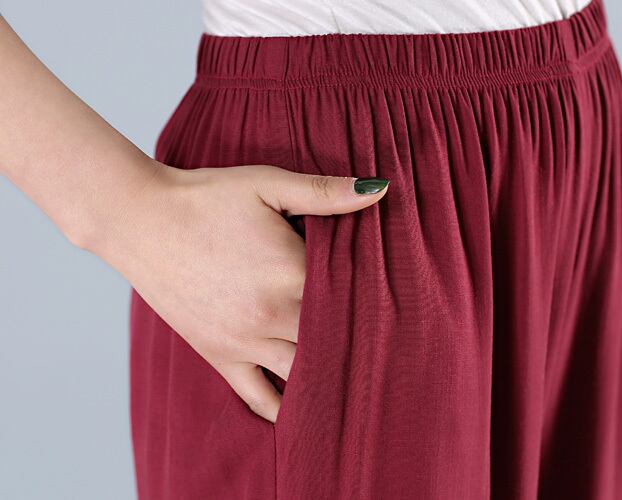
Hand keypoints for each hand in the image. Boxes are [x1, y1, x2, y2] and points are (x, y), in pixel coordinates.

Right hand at [95, 161, 388, 422]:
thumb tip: (379, 190)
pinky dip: (282, 409)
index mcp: (291, 274)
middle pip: (335, 343)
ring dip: (330, 376)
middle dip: (362, 343)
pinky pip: (257, 396)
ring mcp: (244, 341)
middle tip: (391, 347)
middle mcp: (272, 315)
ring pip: (304, 374)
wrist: (140, 219)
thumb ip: (325, 193)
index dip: (381, 303)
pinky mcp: (219, 355)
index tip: (404, 308)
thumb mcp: (268, 184)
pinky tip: (304, 414)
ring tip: (359, 378)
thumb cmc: (207, 197)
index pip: (354, 301)